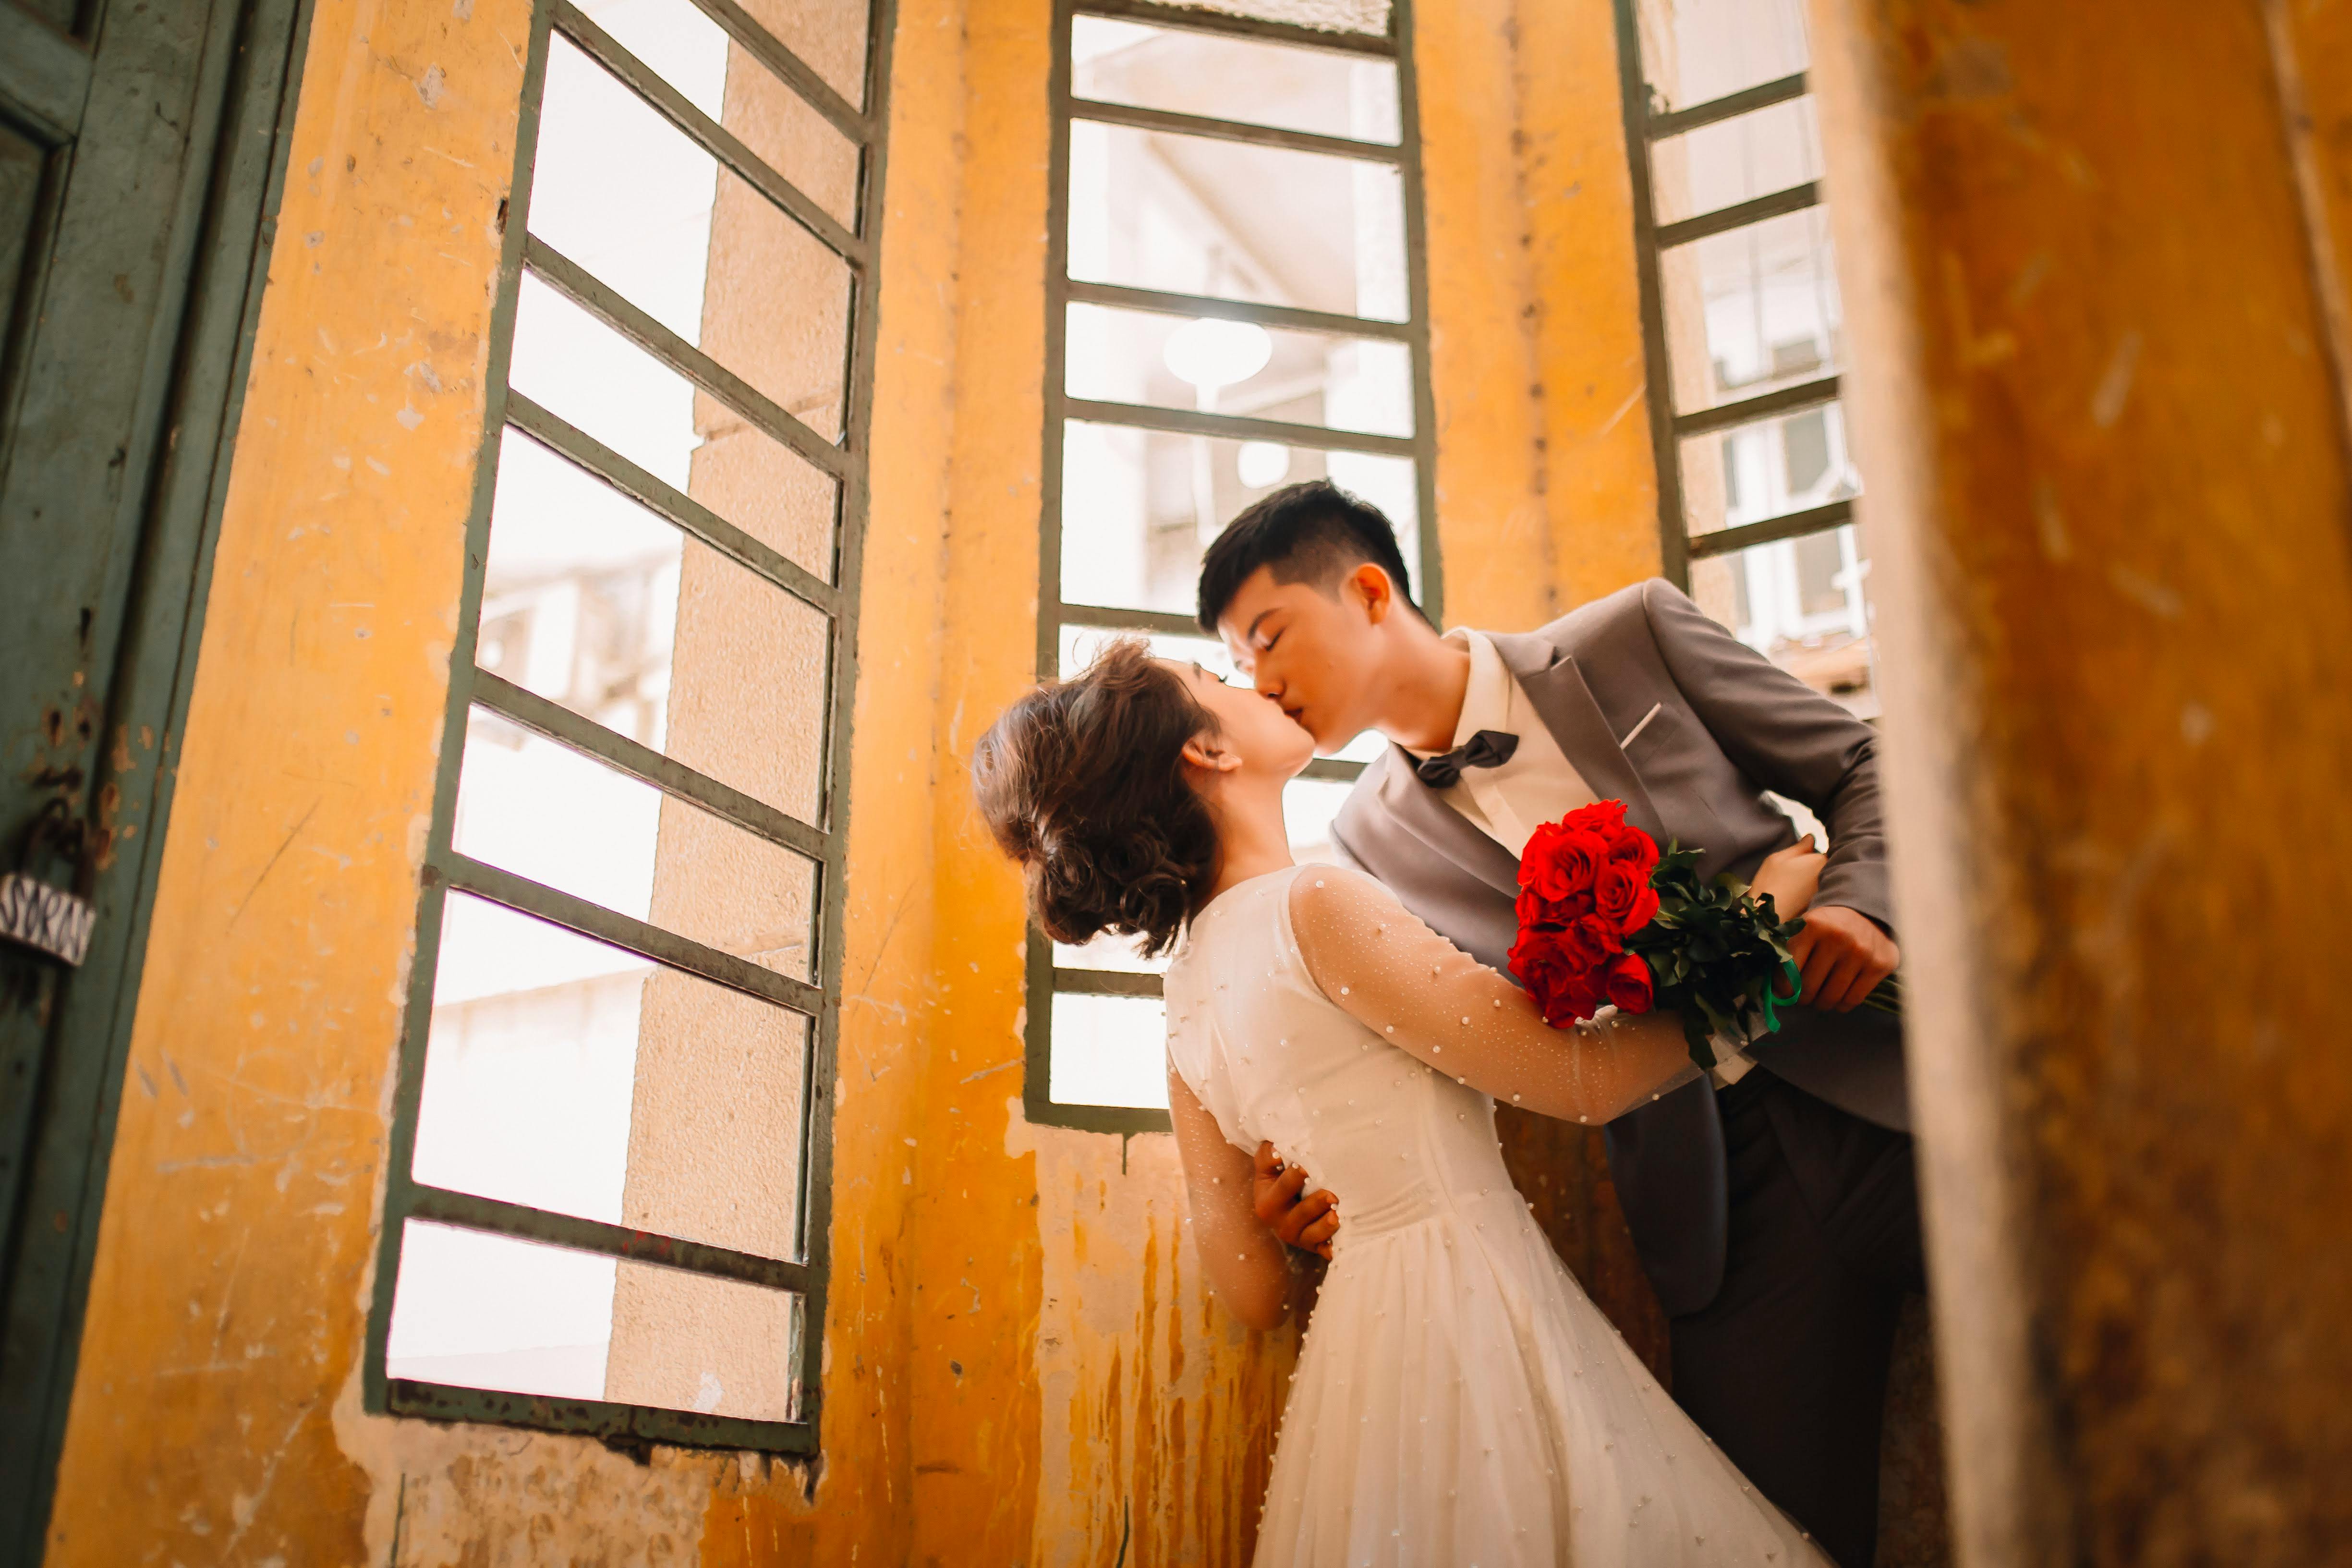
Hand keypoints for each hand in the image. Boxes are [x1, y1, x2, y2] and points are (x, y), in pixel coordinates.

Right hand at [1252, 1141, 1338, 1258]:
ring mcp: (1297, 1236)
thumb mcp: (1267, 1166)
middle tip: (1331, 1195)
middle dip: (1315, 1205)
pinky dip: (1333, 1247)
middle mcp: (1280, 1222)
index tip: (1306, 1167)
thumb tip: (1276, 1150)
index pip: (1284, 1187)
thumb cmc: (1278, 1179)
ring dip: (1326, 1226)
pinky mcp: (1313, 1246)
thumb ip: (1268, 1155)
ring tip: (1337, 1216)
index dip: (1295, 1176)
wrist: (1281, 1205)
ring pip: (1313, 1235)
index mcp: (1267, 1201)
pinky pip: (1324, 1249)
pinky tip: (1341, 1243)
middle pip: (1300, 1214)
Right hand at [1749, 834, 1827, 917]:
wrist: (1767, 917)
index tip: (1796, 860)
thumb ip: (1799, 846)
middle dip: (1811, 868)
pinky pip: (1816, 894)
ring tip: (1791, 887)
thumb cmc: (1771, 883)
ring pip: (1820, 880)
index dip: (1808, 855)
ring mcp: (1825, 892)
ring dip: (1809, 881)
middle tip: (1791, 874)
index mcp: (1820, 860)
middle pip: (1823, 867)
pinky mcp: (1820, 906)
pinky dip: (1808, 894)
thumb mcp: (1779, 857)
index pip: (1821, 851)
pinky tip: (1794, 897)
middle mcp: (1829, 876)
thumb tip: (1811, 838)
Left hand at [1790, 904, 1899, 1011]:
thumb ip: (1786, 954)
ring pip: (1831, 996)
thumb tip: (1775, 992)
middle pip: (1810, 986)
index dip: (1783, 986)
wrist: (1865, 914)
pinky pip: (1853, 999)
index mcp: (1812, 926)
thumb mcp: (1803, 930)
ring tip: (1819, 999)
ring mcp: (1861, 952)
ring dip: (1821, 1003)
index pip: (1789, 969)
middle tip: (1803, 997)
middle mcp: (1838, 937)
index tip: (1785, 992)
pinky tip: (1837, 999)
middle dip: (1802, 998)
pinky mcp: (1879, 965)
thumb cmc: (1826, 928)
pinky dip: (1842, 1005)